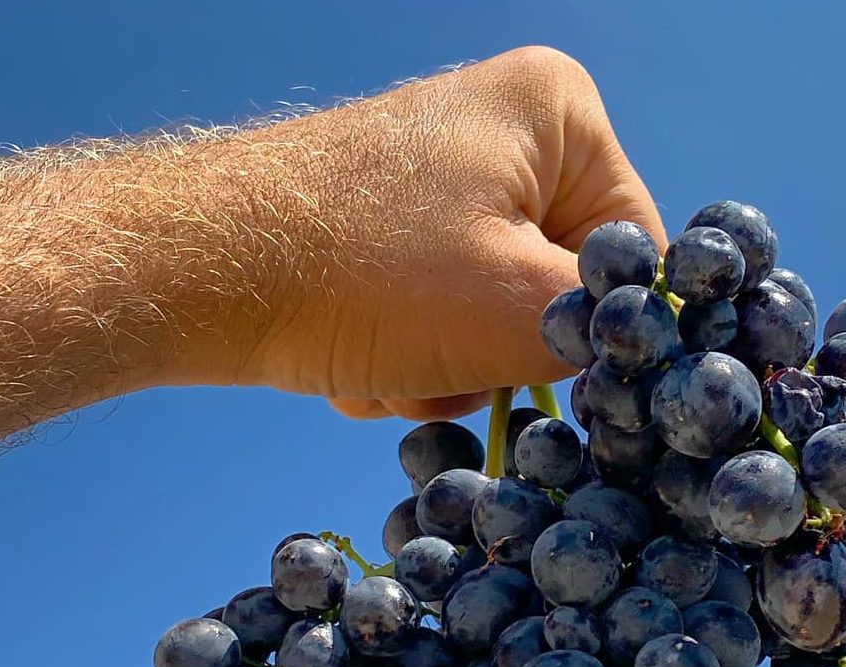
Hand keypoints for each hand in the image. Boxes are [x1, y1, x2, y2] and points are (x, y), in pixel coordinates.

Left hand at [158, 47, 663, 419]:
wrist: (200, 271)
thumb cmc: (362, 272)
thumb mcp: (515, 313)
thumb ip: (603, 334)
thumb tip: (645, 360)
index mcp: (559, 113)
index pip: (630, 256)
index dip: (587, 329)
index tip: (526, 360)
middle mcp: (505, 129)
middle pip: (555, 291)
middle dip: (494, 356)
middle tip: (436, 364)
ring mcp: (442, 181)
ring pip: (491, 321)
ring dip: (444, 374)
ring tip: (387, 365)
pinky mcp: (390, 232)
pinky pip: (436, 321)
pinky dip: (404, 362)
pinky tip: (356, 361)